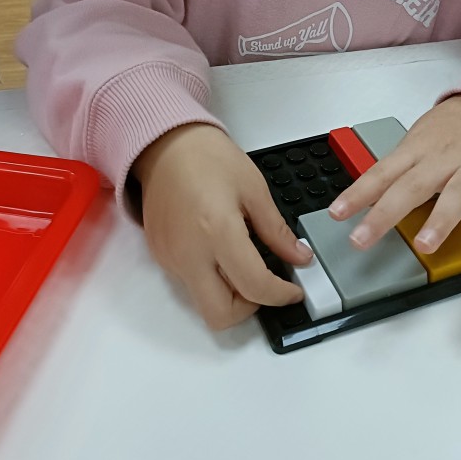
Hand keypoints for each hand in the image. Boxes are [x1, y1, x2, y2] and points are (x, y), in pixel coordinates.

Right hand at [133, 124, 311, 330]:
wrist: (165, 144)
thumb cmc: (210, 157)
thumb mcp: (254, 188)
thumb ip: (276, 230)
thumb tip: (300, 258)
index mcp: (217, 231)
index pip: (253, 286)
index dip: (281, 295)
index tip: (294, 289)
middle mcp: (189, 254)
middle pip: (221, 315)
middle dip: (249, 309)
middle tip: (267, 285)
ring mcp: (170, 259)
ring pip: (203, 302)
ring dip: (229, 294)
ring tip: (245, 261)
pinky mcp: (160, 256)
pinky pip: (189, 282)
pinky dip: (211, 278)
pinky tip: (221, 250)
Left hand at [328, 95, 460, 256]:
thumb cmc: (454, 129)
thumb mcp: (419, 140)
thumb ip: (399, 169)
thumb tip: (365, 197)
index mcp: (418, 150)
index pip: (382, 173)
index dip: (358, 193)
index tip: (337, 213)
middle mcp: (444, 159)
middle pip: (411, 186)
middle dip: (384, 214)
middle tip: (362, 238)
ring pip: (457, 195)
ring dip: (441, 220)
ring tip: (425, 245)